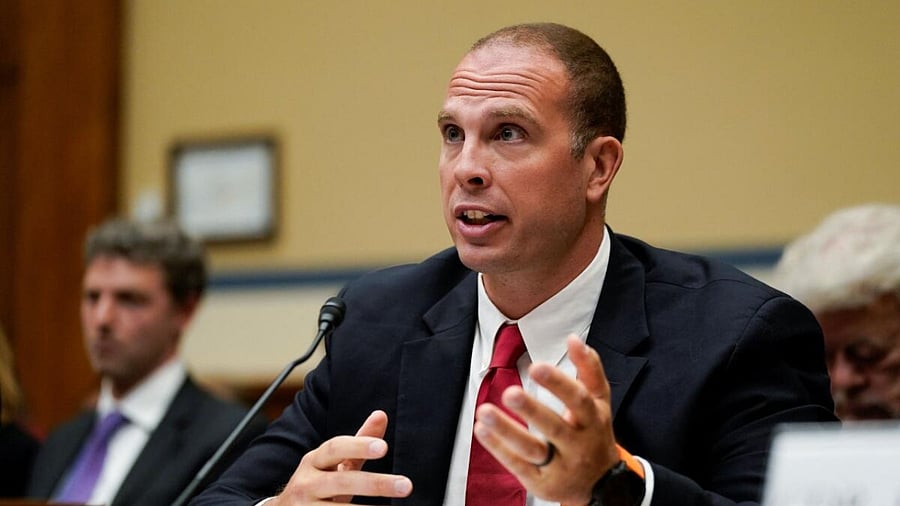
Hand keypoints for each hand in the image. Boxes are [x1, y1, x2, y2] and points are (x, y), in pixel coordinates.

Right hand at [270, 410, 412, 503]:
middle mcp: (306, 483)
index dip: (359, 446)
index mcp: (314, 461)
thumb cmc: (317, 482)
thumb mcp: (334, 463)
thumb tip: (381, 414)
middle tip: (406, 485)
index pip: (335, 448)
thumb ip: (359, 443)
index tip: (384, 447)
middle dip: (375, 483)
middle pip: (342, 481)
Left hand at [472, 335, 619, 504]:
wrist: (603, 485)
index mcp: (593, 421)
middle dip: (532, 410)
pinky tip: (481, 429)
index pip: (578, 400)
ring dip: (507, 431)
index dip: (559, 384)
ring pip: (533, 450)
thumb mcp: (600, 402)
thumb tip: (573, 338)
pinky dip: (499, 448)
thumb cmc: (594, 433)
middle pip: (555, 428)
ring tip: (484, 412)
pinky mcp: (542, 483)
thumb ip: (589, 369)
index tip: (536, 366)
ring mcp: (560, 466)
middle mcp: (578, 445)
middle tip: (509, 393)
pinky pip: (518, 466)